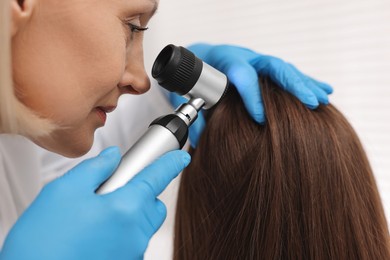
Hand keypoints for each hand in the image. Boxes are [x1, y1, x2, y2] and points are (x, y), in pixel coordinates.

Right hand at [0, 147, 189, 259]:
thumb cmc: (43, 243)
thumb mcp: (64, 192)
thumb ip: (96, 169)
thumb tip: (113, 157)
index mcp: (126, 208)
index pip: (157, 177)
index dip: (171, 164)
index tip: (181, 158)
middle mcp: (136, 233)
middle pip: (152, 203)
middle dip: (139, 192)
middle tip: (110, 192)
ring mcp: (132, 253)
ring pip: (142, 223)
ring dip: (128, 214)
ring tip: (95, 217)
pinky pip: (131, 241)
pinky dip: (120, 232)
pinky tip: (94, 235)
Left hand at [169, 43, 332, 146]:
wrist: (197, 58)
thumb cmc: (191, 77)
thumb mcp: (184, 94)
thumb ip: (194, 115)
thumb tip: (201, 140)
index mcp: (222, 60)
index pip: (242, 74)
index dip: (252, 96)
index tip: (261, 119)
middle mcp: (243, 57)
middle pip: (272, 66)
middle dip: (293, 84)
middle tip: (311, 102)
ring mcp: (256, 60)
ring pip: (285, 70)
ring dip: (306, 84)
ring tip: (323, 99)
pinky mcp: (264, 67)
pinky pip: (288, 73)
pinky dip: (306, 82)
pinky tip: (324, 90)